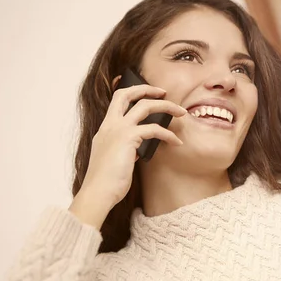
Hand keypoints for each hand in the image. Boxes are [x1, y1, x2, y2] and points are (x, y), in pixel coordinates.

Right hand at [70, 83, 185, 228]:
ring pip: (145, 106)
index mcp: (105, 129)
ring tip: (181, 112)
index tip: (146, 92)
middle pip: (127, 94)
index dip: (131, 91)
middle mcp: (110, 125)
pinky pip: (155, 129)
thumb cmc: (107, 181)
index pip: (116, 100)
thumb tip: (137, 148)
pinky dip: (169, 134)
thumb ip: (124, 149)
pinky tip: (177, 142)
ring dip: (167, 106)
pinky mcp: (128, 138)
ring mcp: (118, 130)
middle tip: (164, 93)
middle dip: (147, 89)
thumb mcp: (114, 159)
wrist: (99, 191)